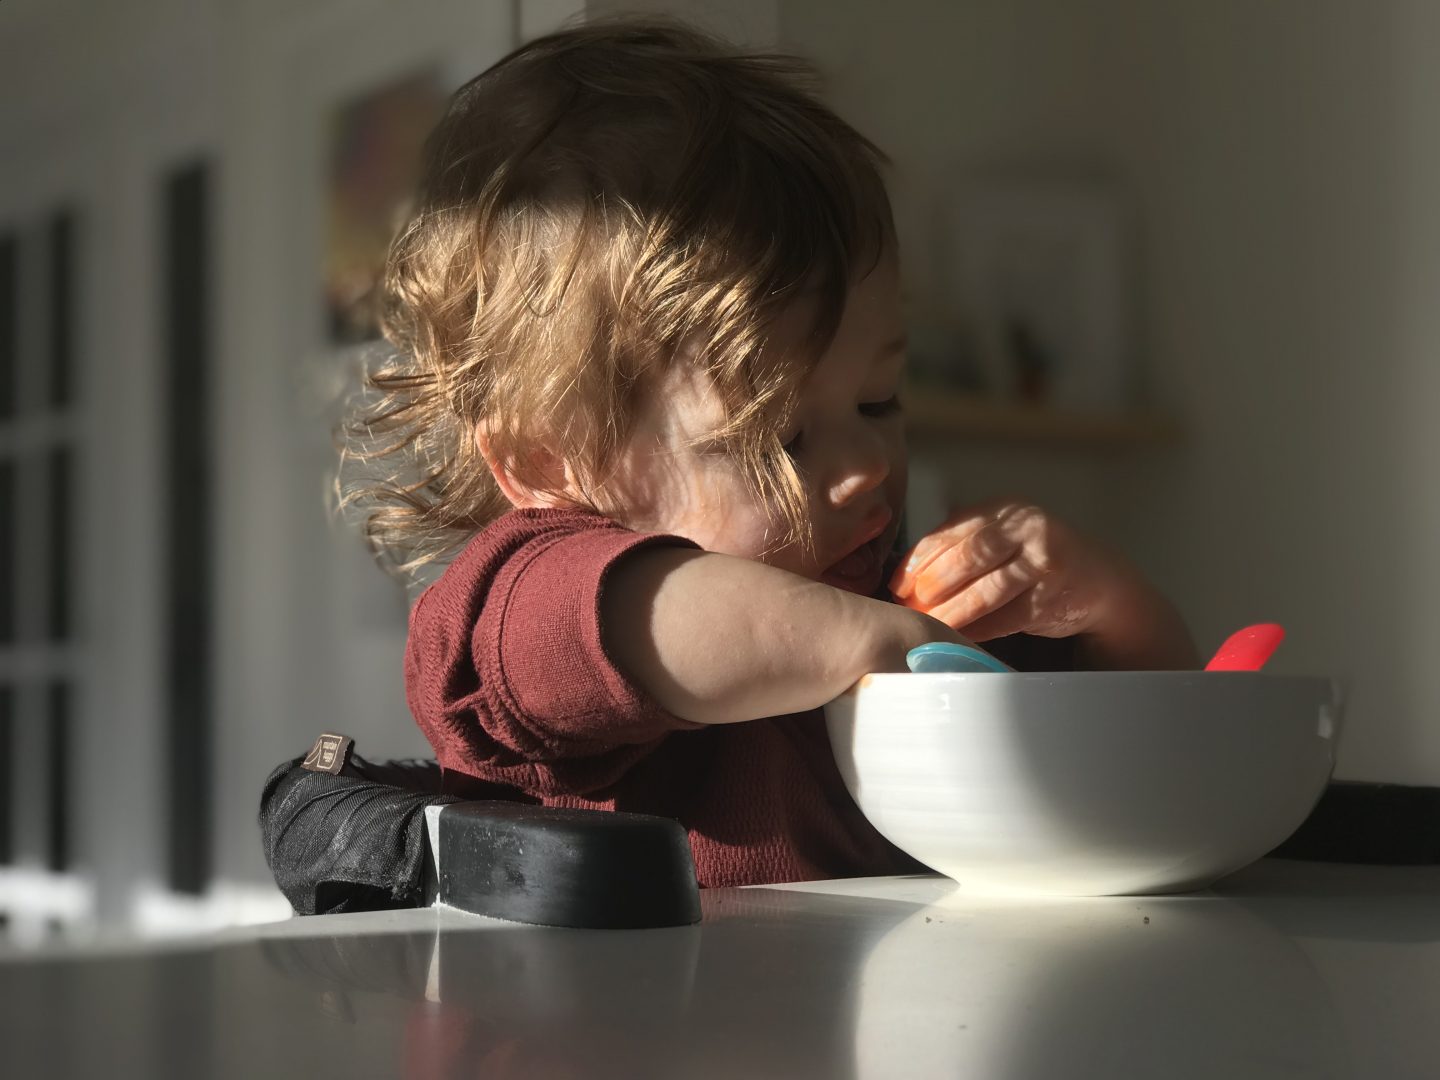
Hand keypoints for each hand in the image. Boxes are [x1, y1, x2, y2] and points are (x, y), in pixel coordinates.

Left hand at [889, 498, 1196, 667]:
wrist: (1096, 578)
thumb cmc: (1032, 560)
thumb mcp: (1000, 538)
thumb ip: (960, 544)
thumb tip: (904, 575)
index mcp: (1004, 509)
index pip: (951, 532)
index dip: (918, 560)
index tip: (896, 584)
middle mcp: (1026, 528)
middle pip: (968, 556)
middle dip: (932, 584)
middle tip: (908, 606)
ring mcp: (1044, 561)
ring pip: (986, 590)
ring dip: (951, 612)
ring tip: (927, 624)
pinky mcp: (1053, 596)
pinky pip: (1006, 616)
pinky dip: (979, 629)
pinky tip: (958, 637)